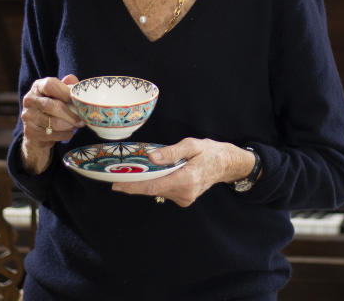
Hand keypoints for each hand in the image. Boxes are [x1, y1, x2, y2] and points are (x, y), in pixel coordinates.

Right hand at [20, 74, 83, 173]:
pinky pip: (51, 134)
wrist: (38, 130)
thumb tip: (72, 78)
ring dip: (68, 126)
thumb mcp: (60, 94)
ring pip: (52, 122)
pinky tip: (68, 132)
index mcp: (38, 86)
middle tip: (82, 120)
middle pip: (52, 106)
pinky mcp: (29, 131)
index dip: (65, 92)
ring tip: (76, 125)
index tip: (78, 101)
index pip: (50, 85)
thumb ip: (67, 86)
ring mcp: (27, 116)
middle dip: (70, 114)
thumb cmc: (53, 107)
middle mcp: (29, 99)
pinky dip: (63, 135)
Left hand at [111, 138, 255, 206]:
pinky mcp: (184, 199)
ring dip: (147, 181)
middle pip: (153, 189)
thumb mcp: (192, 145)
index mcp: (186, 179)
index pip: (153, 186)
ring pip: (158, 190)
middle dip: (136, 182)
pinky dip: (157, 182)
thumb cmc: (210, 152)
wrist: (226, 164)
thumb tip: (151, 158)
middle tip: (118, 175)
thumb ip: (171, 152)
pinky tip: (156, 173)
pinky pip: (164, 190)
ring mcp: (185, 198)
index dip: (133, 187)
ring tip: (137, 171)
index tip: (117, 185)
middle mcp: (185, 193)